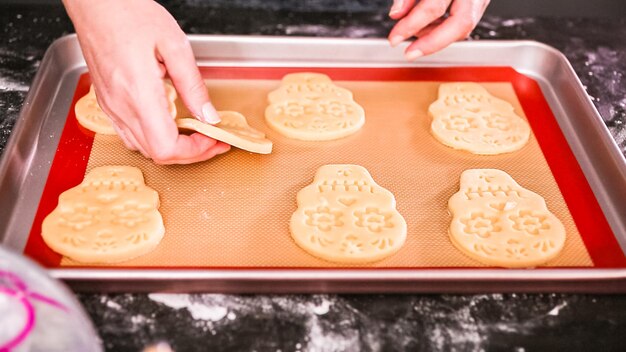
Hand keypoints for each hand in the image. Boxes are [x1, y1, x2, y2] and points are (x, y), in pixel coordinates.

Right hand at [63, 0, 229, 163]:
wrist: (96, 4)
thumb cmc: (129, 14)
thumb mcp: (174, 45)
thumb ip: (193, 85)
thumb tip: (209, 115)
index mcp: (139, 92)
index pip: (166, 147)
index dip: (194, 151)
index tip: (213, 138)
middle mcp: (121, 106)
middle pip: (158, 153)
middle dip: (191, 153)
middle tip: (213, 139)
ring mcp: (111, 107)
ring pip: (143, 147)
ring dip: (173, 148)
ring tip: (196, 133)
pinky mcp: (107, 103)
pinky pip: (130, 134)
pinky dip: (155, 137)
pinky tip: (170, 123)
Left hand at [388, 0, 489, 59]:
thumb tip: (396, 14)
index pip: (433, 7)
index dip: (411, 25)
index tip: (394, 38)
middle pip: (461, 24)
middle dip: (432, 43)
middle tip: (410, 52)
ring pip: (466, 26)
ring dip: (437, 35)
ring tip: (416, 30)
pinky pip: (466, 20)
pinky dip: (445, 27)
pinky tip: (429, 25)